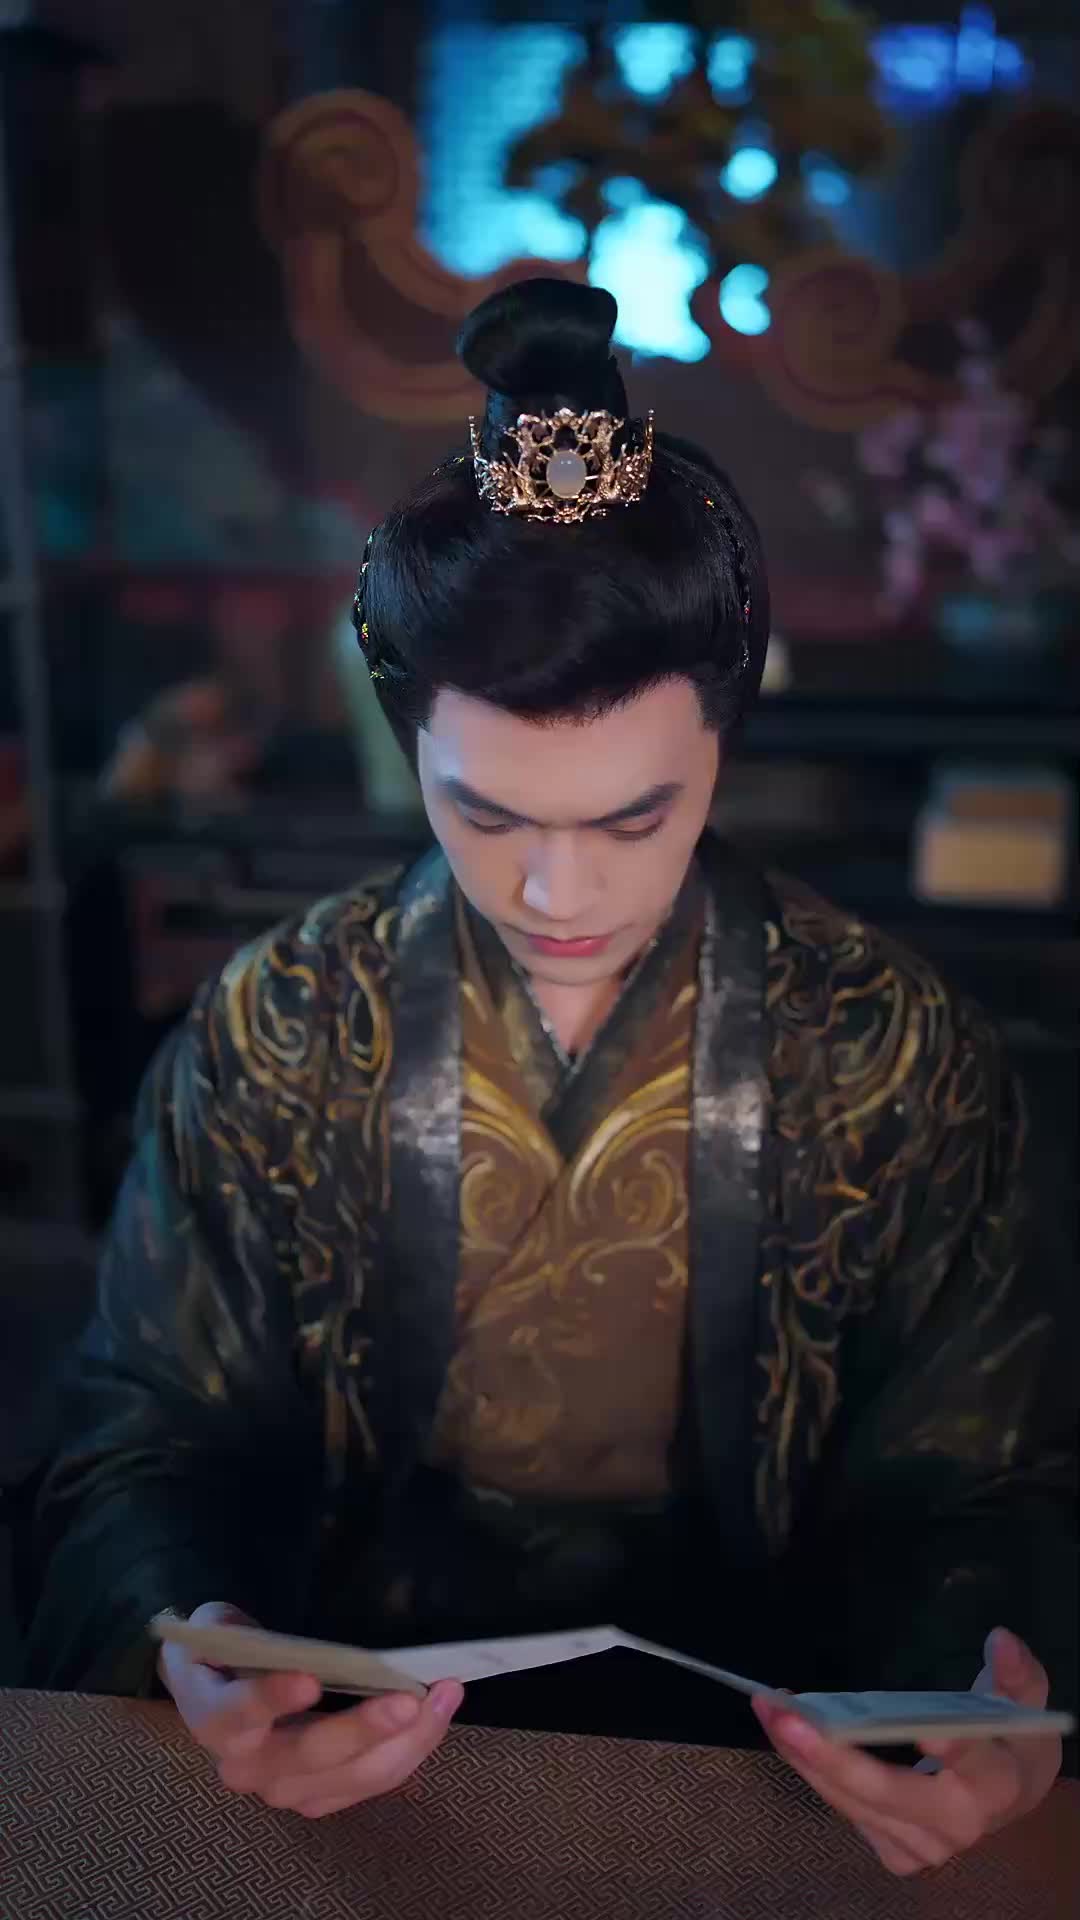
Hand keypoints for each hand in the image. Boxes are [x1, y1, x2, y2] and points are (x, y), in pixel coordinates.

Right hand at [159, 1602, 462, 1818]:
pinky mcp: (319, 1798)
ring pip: (353, 1776)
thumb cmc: (223, 1654)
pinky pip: (373, 1781)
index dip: (272, 1698)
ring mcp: (284, 1790)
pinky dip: (411, 1748)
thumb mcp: (217, 1627)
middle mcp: (246, 1767)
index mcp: (216, 1718)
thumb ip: (236, 1629)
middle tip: (408, 1698)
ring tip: (444, 1696)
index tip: (310, 1680)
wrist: (214, 1698)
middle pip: (309, 1754)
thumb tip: (275, 1636)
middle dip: (363, 1728)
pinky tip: (438, 1713)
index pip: (239, 1712)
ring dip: (405, 1740)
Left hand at [753, 1627, 1061, 1877]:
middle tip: (787, 1716)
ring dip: (805, 1758)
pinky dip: (812, 1771)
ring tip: (770, 1710)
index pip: (972, 1764)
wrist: (1008, 1793)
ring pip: (855, 1805)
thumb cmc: (1010, 1736)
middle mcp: (958, 1825)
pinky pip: (845, 1811)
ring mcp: (922, 1845)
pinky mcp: (895, 1851)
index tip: (920, 1731)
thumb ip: (1016, 1671)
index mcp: (997, 1783)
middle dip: (834, 1757)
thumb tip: (1001, 1642)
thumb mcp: (1023, 1697)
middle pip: (889, 1794)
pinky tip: (786, 1734)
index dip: (946, 1750)